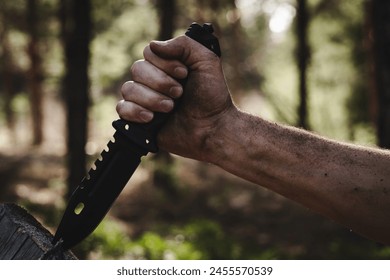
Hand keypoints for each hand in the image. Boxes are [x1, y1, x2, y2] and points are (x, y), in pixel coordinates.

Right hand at [117, 35, 235, 161]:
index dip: (164, 63)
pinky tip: (151, 118)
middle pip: (137, 69)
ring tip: (170, 108)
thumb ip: (184, 44)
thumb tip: (153, 45)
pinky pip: (122, 109)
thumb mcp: (206, 61)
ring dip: (152, 98)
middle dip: (160, 82)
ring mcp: (145, 100)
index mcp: (167, 66)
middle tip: (180, 93)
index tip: (184, 74)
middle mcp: (153, 81)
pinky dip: (135, 111)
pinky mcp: (139, 120)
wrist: (212, 128)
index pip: (149, 52)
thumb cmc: (212, 96)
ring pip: (129, 89)